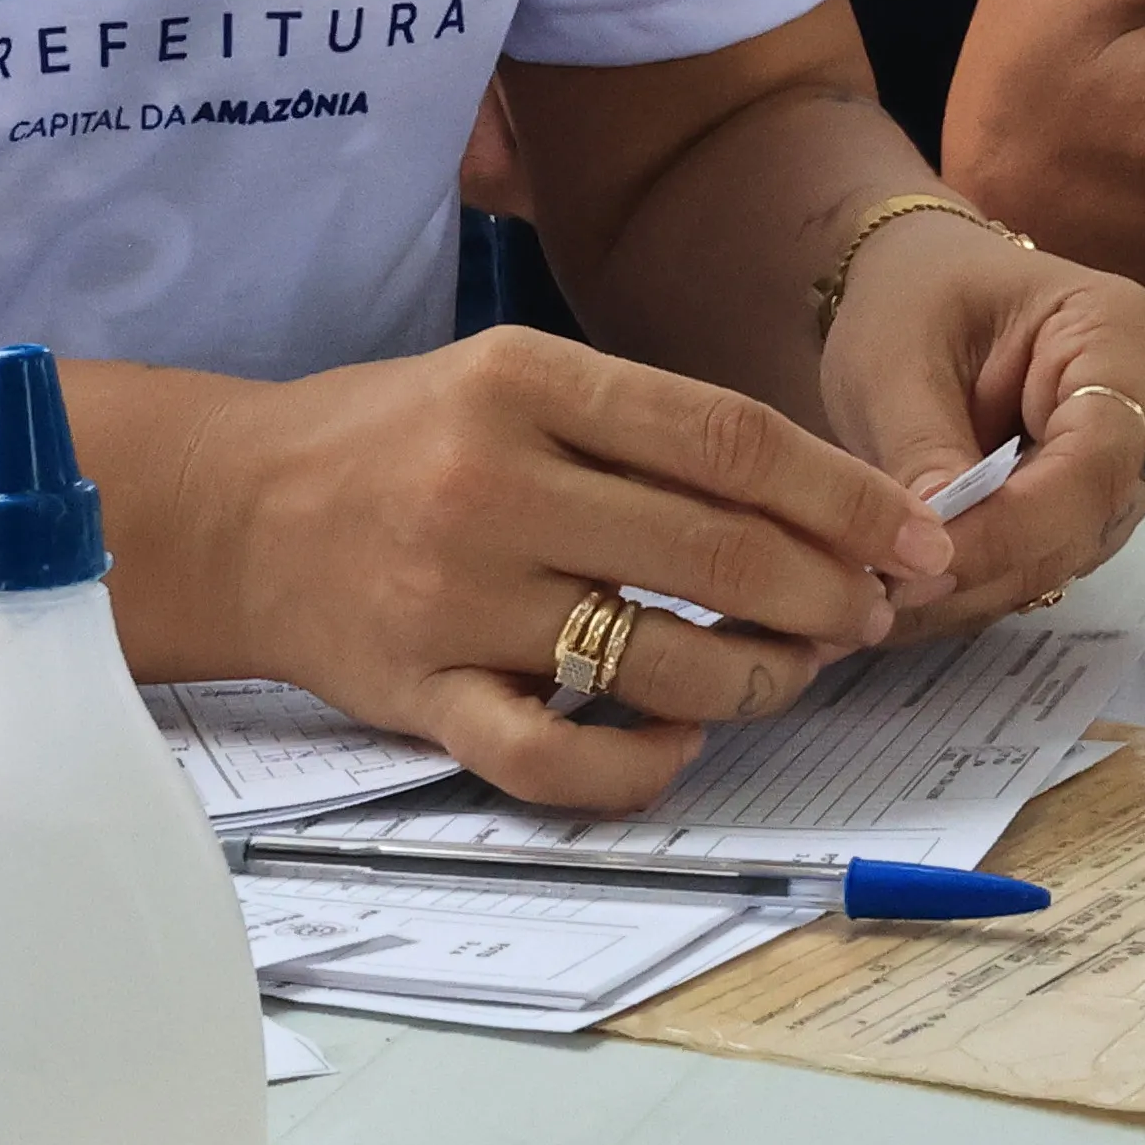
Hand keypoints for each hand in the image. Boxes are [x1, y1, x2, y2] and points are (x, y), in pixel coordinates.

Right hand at [222, 326, 941, 811]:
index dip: (845, 496)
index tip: (915, 539)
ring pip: (657, 664)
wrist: (229, 511)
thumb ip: (643, 428)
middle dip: (829, 594)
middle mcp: (493, 484)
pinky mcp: (417, 696)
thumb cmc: (398, 439)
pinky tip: (676, 739)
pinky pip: (555, 760)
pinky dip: (640, 764)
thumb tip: (814, 500)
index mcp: (527, 383)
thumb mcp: (512, 379)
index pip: (729, 440)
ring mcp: (453, 599)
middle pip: (715, 552)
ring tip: (791, 670)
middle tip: (873, 615)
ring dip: (757, 678)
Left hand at [819, 205, 1144, 635]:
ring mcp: (1134, 465)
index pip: (1095, 458)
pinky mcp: (1095, 507)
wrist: (926, 288)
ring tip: (880, 603)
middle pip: (1088, 519)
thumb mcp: (896, 359)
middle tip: (883, 599)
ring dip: (974, 588)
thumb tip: (933, 552)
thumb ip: (922, 448)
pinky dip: (977, 582)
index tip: (923, 563)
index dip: (1015, 525)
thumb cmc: (914, 296)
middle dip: (985, 567)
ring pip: (1066, 554)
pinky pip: (1046, 560)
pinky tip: (909, 592)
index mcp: (1124, 336)